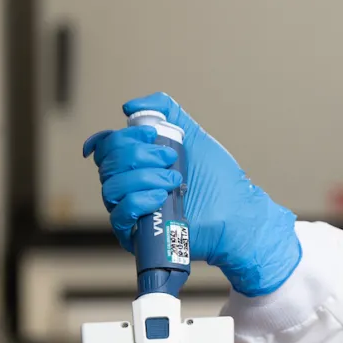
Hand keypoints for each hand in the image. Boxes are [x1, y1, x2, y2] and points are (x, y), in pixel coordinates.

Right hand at [83, 93, 302, 296]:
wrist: (235, 212)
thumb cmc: (217, 179)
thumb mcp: (192, 135)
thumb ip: (167, 111)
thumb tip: (130, 107)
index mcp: (136, 164)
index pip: (107, 147)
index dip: (122, 137)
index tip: (151, 133)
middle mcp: (128, 186)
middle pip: (108, 163)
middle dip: (139, 154)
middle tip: (171, 157)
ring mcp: (131, 211)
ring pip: (111, 187)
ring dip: (144, 178)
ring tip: (173, 179)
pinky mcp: (135, 235)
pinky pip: (118, 215)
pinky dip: (138, 200)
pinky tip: (160, 198)